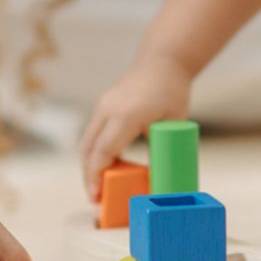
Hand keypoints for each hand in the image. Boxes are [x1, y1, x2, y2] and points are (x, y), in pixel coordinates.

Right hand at [79, 55, 190, 200]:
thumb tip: (161, 183)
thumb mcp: (173, 123)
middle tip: (95, 199)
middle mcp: (108, 110)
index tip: (95, 196)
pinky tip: (106, 166)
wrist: (162, 61)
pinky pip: (93, 134)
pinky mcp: (102, 106)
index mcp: (126, 115)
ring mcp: (102, 106)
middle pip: (88, 149)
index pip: (103, 150)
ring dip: (90, 165)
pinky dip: (95, 152)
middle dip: (89, 176)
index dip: (97, 176)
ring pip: (87, 142)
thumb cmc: (172, 92)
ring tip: (99, 187)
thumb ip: (165, 150)